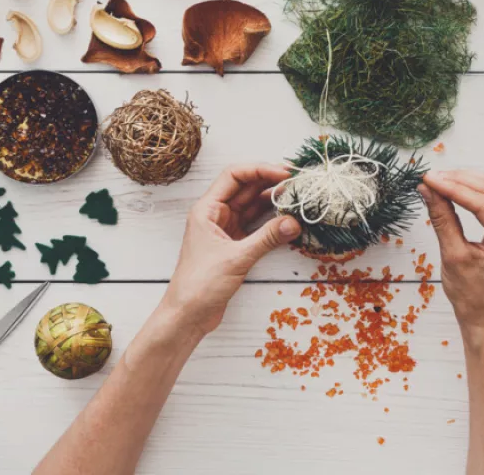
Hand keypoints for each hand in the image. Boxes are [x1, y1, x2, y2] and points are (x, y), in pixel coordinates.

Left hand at [160, 164, 301, 336]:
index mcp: (207, 209)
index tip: (284, 173)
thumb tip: (293, 221)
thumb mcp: (237, 258)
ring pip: (250, 206)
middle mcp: (214, 214)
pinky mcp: (232, 244)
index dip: (259, 169)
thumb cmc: (200, 285)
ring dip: (271, 200)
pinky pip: (253, 224)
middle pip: (244, 188)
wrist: (187, 315)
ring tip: (295, 196)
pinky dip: (269, 220)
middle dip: (269, 182)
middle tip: (296, 182)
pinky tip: (286, 217)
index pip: (234, 176)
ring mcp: (224, 229)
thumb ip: (267, 238)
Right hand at [418, 171, 483, 336]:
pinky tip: (452, 189)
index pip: (482, 202)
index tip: (427, 179)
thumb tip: (427, 188)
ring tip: (437, 182)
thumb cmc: (470, 292)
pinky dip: (473, 189)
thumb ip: (441, 218)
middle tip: (429, 179)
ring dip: (465, 180)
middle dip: (459, 179)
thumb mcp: (452, 254)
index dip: (452, 187)